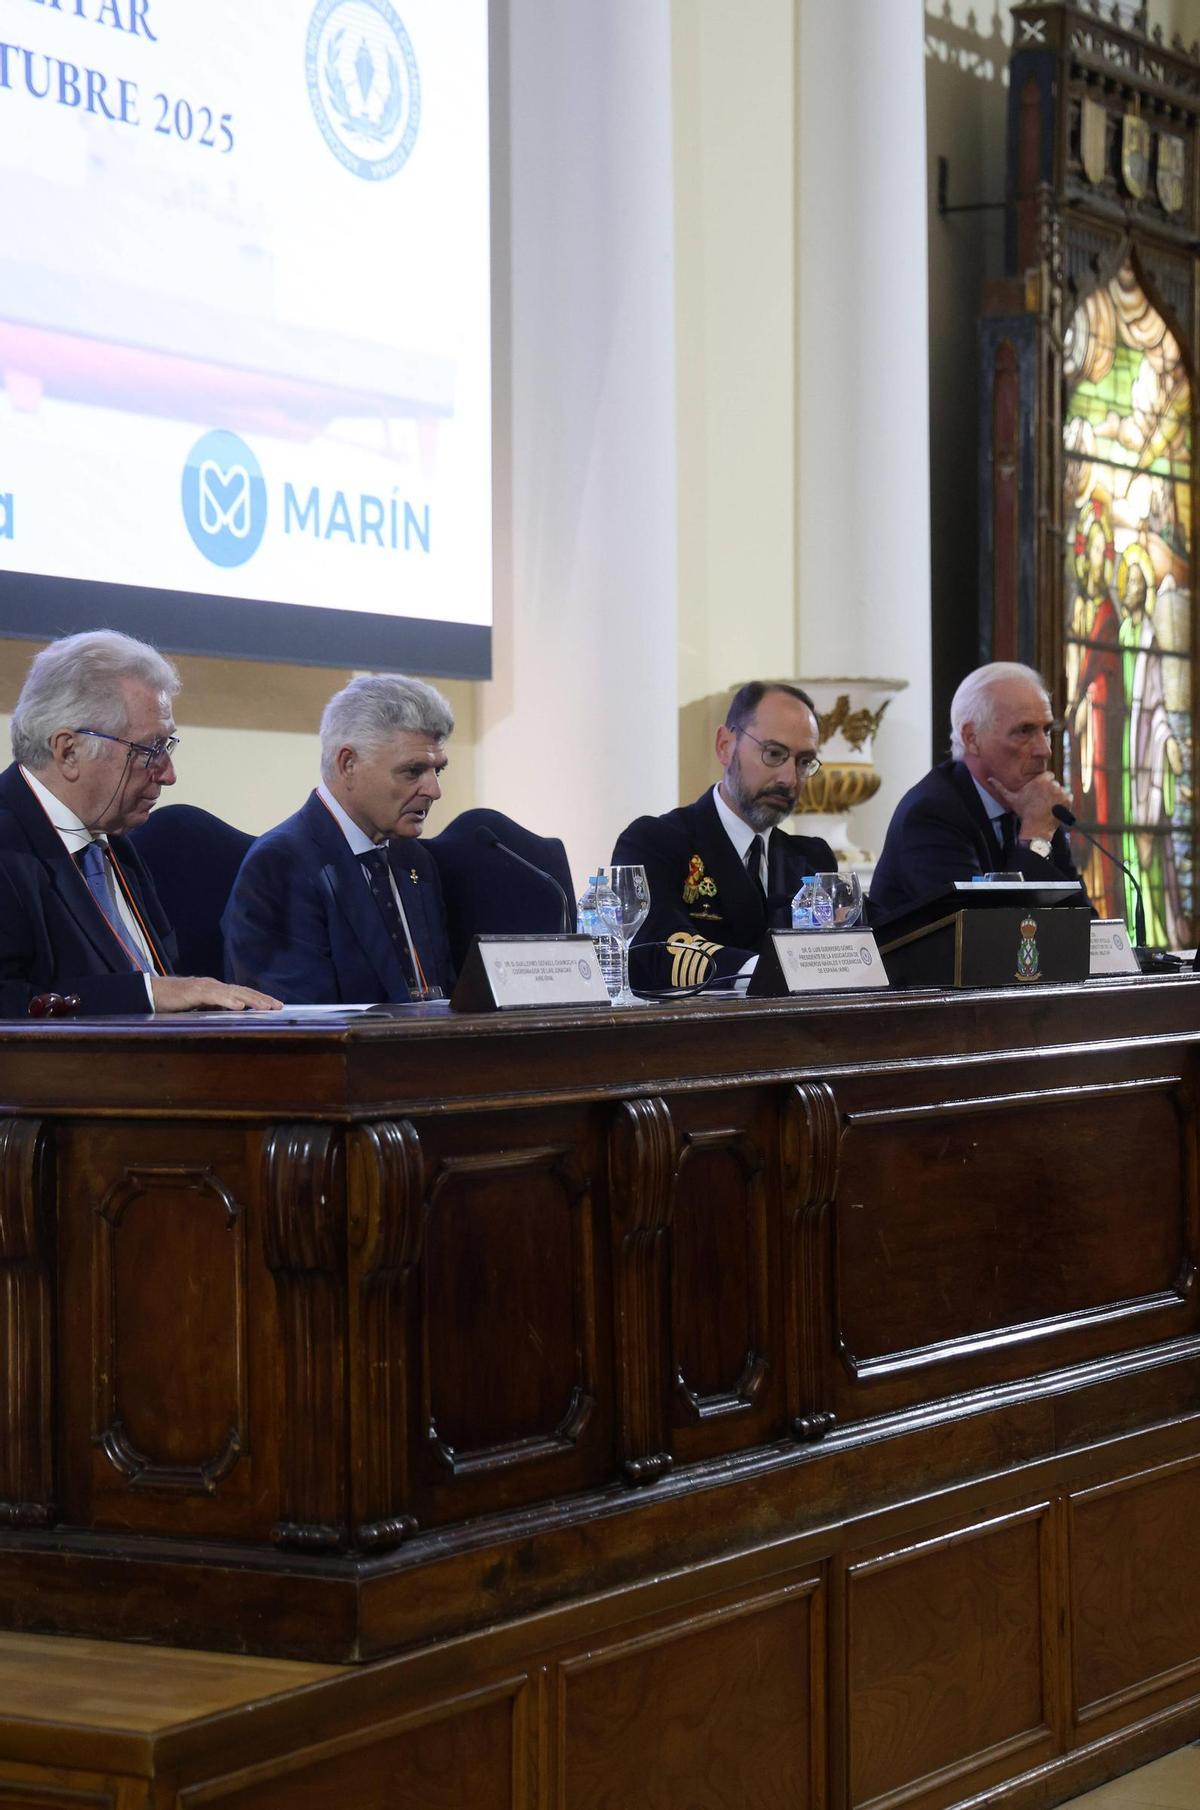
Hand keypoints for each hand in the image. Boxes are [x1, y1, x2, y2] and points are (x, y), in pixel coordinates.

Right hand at [151, 975, 282, 1012]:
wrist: (151, 992)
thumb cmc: (173, 1001)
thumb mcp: (198, 1007)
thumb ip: (213, 1009)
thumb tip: (231, 1016)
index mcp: (216, 990)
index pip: (242, 993)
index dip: (259, 999)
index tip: (274, 1006)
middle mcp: (214, 986)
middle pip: (243, 991)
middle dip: (262, 999)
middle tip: (279, 1006)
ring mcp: (205, 987)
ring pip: (233, 992)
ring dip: (251, 1000)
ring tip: (266, 1007)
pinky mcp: (194, 992)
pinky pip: (214, 996)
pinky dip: (228, 1001)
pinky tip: (239, 1006)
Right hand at [986, 770, 1071, 841]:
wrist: (1036, 827)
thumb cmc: (1023, 812)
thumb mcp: (1011, 798)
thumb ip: (1000, 787)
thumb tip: (989, 778)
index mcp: (1041, 780)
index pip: (1048, 775)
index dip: (1045, 783)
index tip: (1040, 792)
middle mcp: (1053, 784)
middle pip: (1055, 783)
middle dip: (1051, 790)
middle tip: (1043, 801)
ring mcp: (1061, 792)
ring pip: (1061, 790)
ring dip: (1057, 796)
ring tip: (1049, 806)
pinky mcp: (1068, 800)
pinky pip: (1068, 797)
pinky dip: (1064, 802)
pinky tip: (1056, 808)